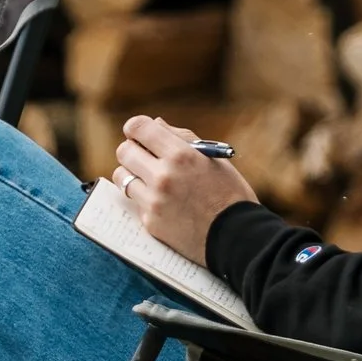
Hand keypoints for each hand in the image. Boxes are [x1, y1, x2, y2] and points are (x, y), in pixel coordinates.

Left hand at [112, 114, 258, 263]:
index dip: (135, 128)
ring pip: (123, 177)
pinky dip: (145, 200)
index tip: (137, 133)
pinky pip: (135, 202)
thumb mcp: (214, 158)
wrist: (239, 237)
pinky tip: (164, 203)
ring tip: (150, 180)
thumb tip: (156, 124)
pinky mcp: (151, 222)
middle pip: (124, 151)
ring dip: (133, 175)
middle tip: (143, 157)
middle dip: (132, 150)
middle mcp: (163, 175)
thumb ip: (182, 138)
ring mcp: (154, 200)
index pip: (139, 128)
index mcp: (181, 154)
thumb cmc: (231, 194)